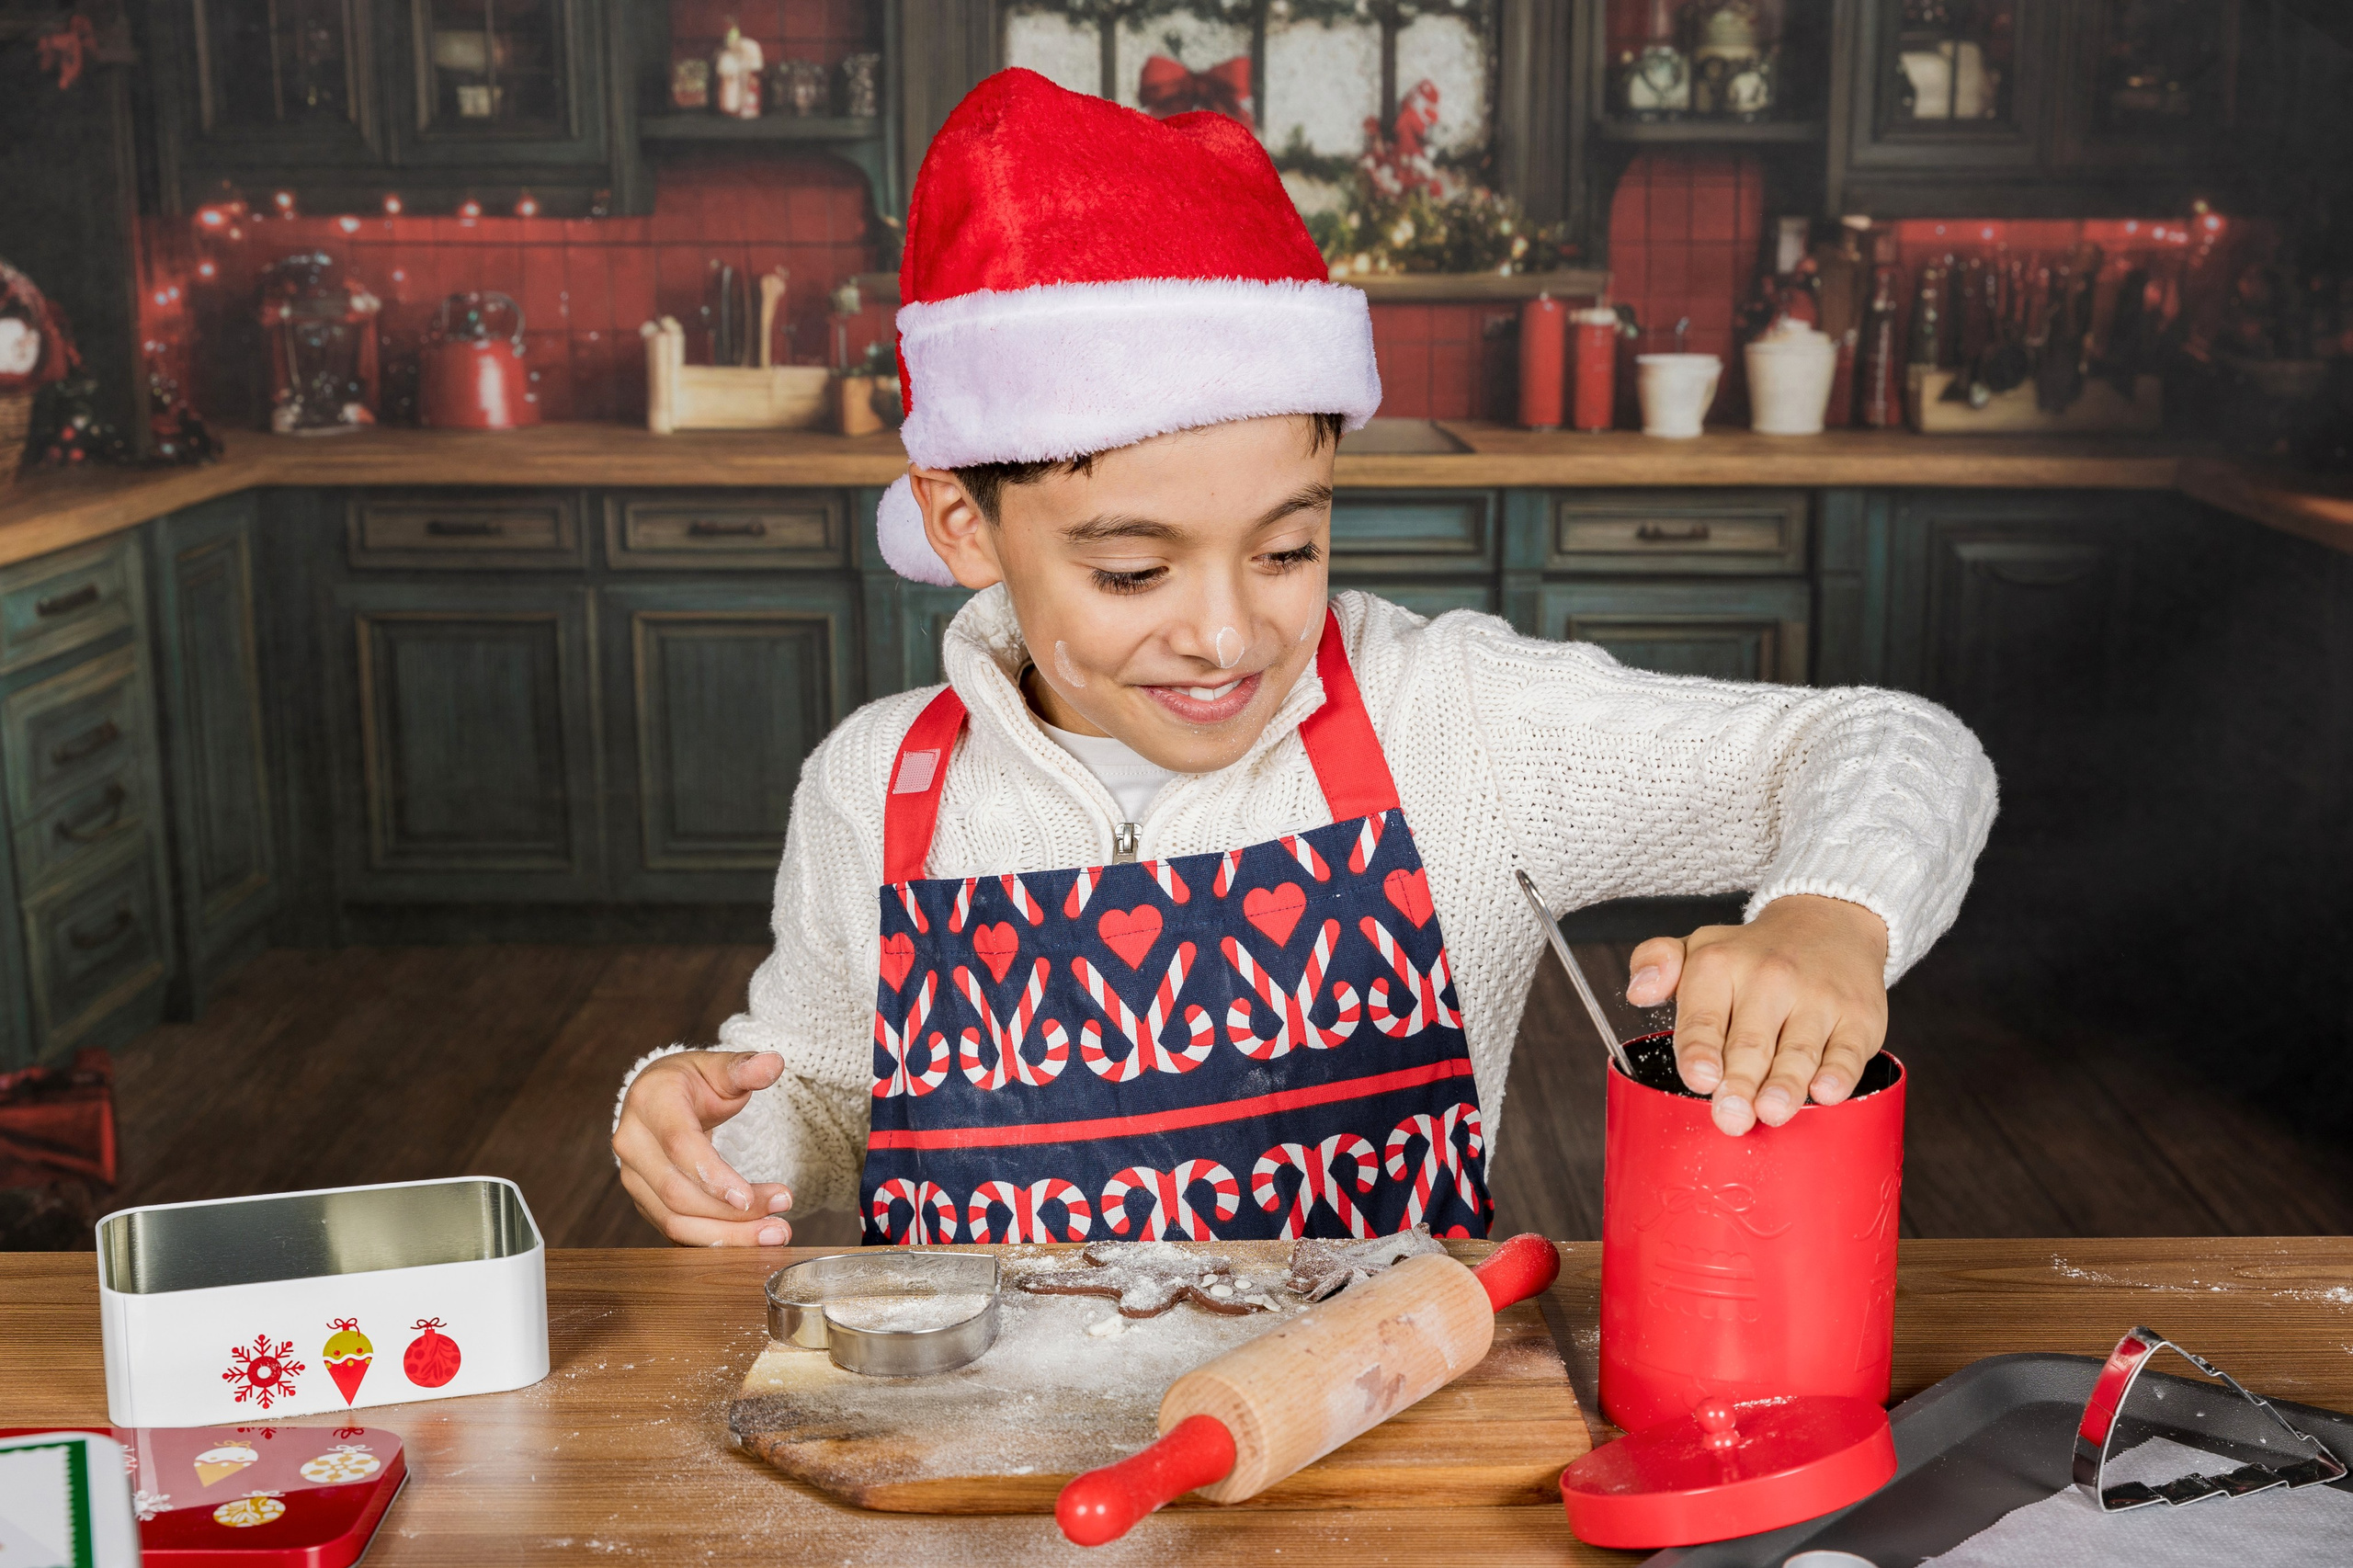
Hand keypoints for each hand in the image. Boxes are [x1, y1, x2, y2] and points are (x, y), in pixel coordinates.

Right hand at [612, 1050, 795, 1243]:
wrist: (659, 1098)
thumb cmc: (692, 1083)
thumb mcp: (719, 1068)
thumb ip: (745, 1068)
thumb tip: (773, 1063)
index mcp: (651, 1102)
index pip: (680, 1147)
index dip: (713, 1177)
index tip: (750, 1198)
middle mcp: (632, 1143)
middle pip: (677, 1193)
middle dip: (731, 1215)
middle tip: (781, 1217)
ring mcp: (633, 1176)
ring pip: (674, 1221)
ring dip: (726, 1237)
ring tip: (775, 1233)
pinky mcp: (644, 1200)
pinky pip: (675, 1231)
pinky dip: (714, 1241)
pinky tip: (750, 1240)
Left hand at [1624, 895, 1888, 1136]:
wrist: (1829, 925)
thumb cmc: (1753, 955)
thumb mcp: (1698, 947)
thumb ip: (1656, 965)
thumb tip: (1638, 992)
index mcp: (1719, 966)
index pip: (1703, 1018)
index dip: (1700, 1051)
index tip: (1700, 1079)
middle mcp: (1770, 978)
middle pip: (1750, 1043)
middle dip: (1739, 1082)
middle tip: (1730, 1115)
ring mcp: (1817, 999)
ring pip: (1798, 1051)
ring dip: (1784, 1084)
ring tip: (1771, 1111)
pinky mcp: (1858, 1018)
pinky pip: (1848, 1051)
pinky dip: (1838, 1073)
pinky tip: (1825, 1091)